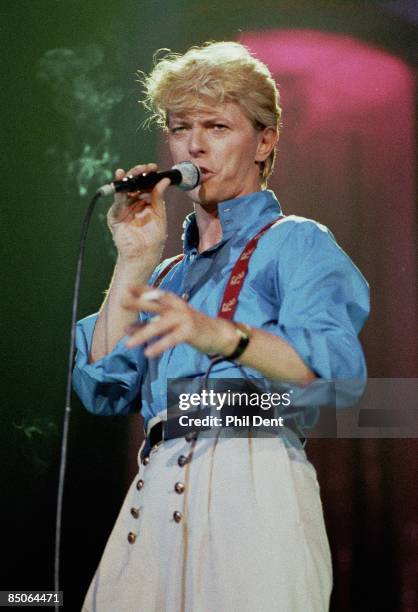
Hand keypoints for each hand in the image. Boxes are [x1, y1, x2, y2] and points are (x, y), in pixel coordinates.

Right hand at [107, 163, 170, 261]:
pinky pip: (117, 201)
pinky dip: (118, 190)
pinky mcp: (115, 215)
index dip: (149, 175)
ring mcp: (124, 209)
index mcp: (145, 203)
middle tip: (146, 168)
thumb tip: (164, 180)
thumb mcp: (160, 215)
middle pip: (134, 184)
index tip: (154, 168)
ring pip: (125, 189)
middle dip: (139, 174)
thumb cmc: (154, 238)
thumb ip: (159, 197)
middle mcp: (133, 203)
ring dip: (130, 178)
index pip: (145, 184)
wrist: (144, 254)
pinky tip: (122, 180)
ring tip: (136, 171)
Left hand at [121, 286, 239, 357]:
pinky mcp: (189, 331)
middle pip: (156, 304)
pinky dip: (159, 346)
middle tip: (122, 301)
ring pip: (160, 325)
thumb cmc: (190, 327)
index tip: (127, 287)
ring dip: (143, 334)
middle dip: (139, 302)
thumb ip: (148, 325)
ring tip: (127, 345)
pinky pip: (171, 339)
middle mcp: (178, 307)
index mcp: (174, 302)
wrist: (217, 334)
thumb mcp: (169, 324)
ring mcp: (184, 319)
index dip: (142, 289)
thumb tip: (126, 328)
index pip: (156, 293)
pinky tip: (148, 353)